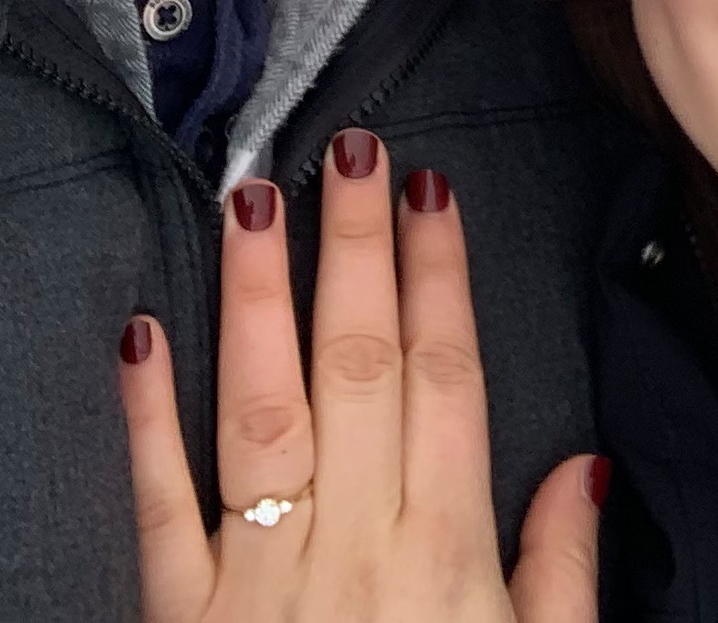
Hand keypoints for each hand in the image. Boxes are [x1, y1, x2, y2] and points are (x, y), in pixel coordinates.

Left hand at [117, 131, 604, 621]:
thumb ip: (559, 573)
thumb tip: (579, 465)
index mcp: (445, 556)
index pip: (446, 381)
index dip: (438, 278)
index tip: (429, 189)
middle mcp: (353, 548)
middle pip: (359, 368)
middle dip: (354, 248)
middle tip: (349, 143)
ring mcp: (260, 579)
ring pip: (262, 408)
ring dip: (258, 296)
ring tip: (253, 196)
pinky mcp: (179, 618)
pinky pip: (160, 504)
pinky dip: (143, 416)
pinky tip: (137, 327)